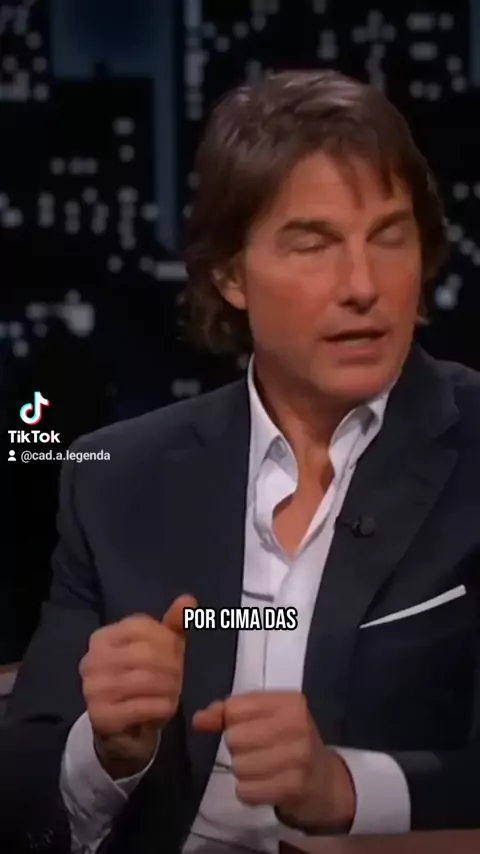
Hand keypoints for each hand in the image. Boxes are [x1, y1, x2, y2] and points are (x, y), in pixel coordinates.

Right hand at [80, 594, 195, 778]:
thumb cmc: (142, 682)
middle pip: (145, 653)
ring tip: (173, 692)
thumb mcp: (161, 649)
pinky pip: (144, 706)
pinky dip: (163, 707)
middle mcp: (91, 660)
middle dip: (171, 665)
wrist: (123, 732)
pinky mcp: (101, 717)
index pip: (142, 626)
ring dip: (169, 687)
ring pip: (145, 680)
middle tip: (178, 677)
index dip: (167, 639)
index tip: (175, 653)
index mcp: (103, 637)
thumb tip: (188, 600)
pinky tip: (165, 708)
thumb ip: (173, 625)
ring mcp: (93, 689)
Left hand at [192, 691, 355, 832]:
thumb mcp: (266, 718)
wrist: (325, 782)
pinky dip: (248, 791)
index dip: (229, 721)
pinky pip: (246, 790)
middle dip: (237, 749)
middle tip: (255, 752)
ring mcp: (298, 756)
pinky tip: (264, 786)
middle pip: (234, 737)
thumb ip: (230, 713)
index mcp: (290, 701)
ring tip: (261, 770)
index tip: (242, 728)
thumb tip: (199, 720)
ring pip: (238, 765)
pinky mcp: (294, 787)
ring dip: (242, 772)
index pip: (235, 707)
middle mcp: (298, 724)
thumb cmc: (289, 742)